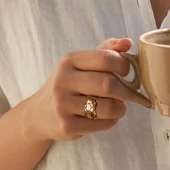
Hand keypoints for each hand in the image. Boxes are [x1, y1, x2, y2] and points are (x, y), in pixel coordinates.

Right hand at [28, 37, 143, 142]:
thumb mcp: (80, 64)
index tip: (127, 72)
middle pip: (108, 84)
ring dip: (120, 108)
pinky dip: (111, 121)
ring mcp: (63, 105)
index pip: (105, 58)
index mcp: (69, 61)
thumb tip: (128, 42)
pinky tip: (105, 117)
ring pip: (108, 107)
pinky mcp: (67, 126)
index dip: (124, 65)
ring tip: (118, 107)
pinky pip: (102, 124)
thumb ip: (105, 50)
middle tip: (130, 94)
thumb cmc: (68, 86)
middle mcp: (63, 81)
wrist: (39, 114)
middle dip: (127, 91)